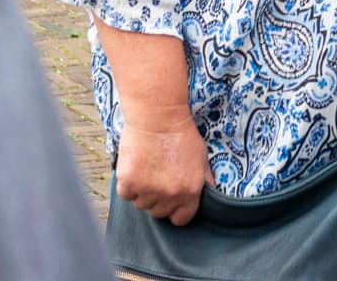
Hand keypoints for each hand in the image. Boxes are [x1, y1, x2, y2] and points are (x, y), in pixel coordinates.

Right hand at [114, 108, 212, 224]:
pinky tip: (135, 167)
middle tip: (157, 177)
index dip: (175, 210)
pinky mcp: (129, 182)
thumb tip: (210, 194)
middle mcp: (170, 195)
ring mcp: (148, 190)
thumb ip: (204, 180)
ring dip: (142, 191)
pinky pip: (126, 194)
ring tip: (147, 168)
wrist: (158, 116)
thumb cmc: (181, 133)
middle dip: (158, 199)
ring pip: (141, 204)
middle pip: (159, 213)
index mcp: (190, 191)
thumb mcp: (201, 157)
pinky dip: (128, 184)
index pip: (181, 219)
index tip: (171, 199)